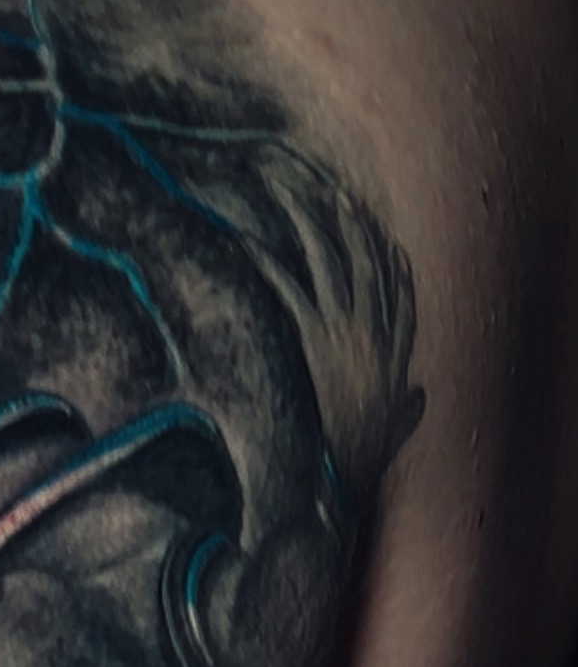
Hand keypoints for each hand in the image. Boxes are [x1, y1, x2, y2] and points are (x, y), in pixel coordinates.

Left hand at [243, 150, 424, 496]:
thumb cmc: (360, 463)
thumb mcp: (393, 432)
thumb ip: (407, 411)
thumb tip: (420, 399)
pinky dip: (267, 263)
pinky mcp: (313, 341)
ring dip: (303, 216)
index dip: (386, 255)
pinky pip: (288, 291)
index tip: (375, 230)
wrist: (339, 483)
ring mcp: (344, 332)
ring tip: (279, 185)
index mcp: (392, 351)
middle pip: (362, 256)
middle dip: (341, 214)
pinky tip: (246, 242)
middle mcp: (373, 331)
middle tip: (320, 183)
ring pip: (327, 258)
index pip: (397, 290)